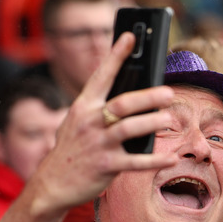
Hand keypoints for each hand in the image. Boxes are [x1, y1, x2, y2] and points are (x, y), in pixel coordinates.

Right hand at [26, 32, 175, 217]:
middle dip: (146, 97)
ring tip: (169, 118)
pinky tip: (172, 158)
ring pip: (129, 129)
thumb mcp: (78, 122)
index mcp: (84, 107)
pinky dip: (155, 160)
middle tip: (168, 92)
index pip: (101, 75)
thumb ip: (99, 107)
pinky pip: (135, 162)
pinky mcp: (106, 166)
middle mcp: (90, 122)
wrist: (50, 184)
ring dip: (151, 123)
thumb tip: (131, 92)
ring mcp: (98, 144)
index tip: (131, 37)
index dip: (116, 55)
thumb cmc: (73, 148)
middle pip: (122, 104)